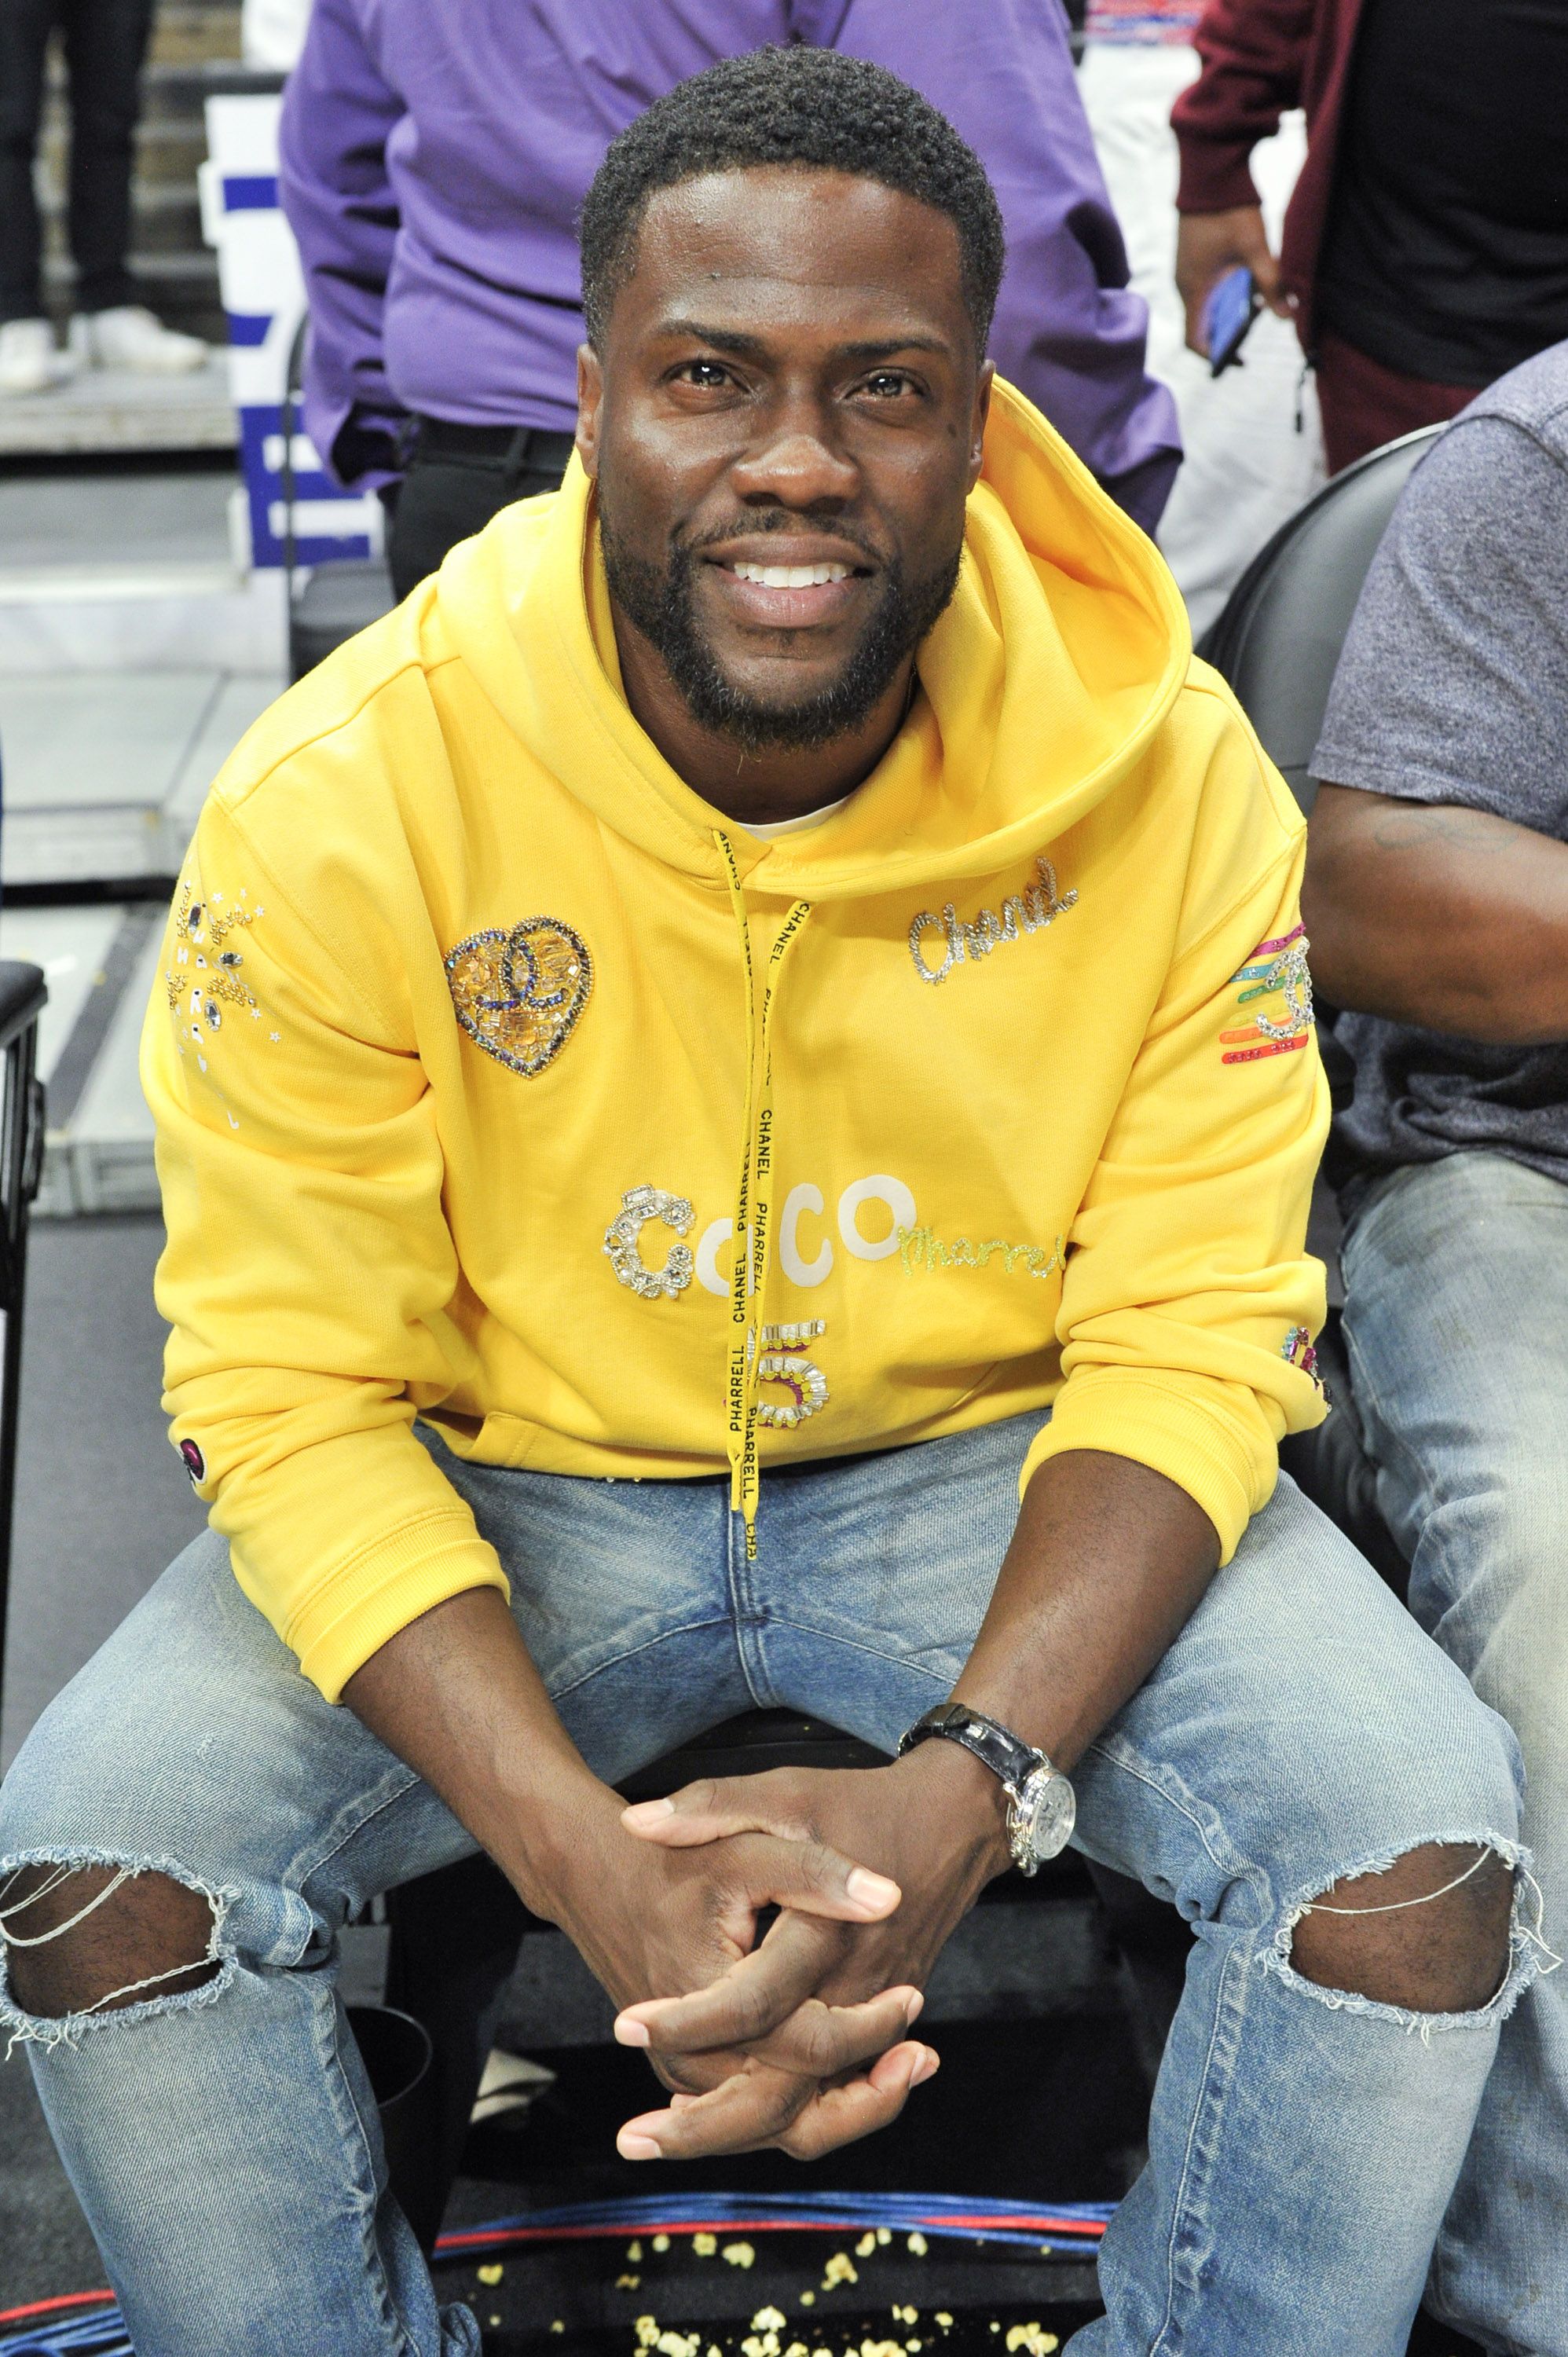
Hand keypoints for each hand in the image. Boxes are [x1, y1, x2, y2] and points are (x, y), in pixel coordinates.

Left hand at [609, 1739, 1011, 2157]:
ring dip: (736, 2135)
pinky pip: (828, 2100)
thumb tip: (635, 1823)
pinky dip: (779, 2120)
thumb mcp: (784, 1793)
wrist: (947, 1824)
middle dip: (704, 2126)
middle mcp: (850, 1993)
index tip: (625, 2025)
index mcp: (822, 1937)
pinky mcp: (873, 2030)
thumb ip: (711, 1807)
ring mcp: (867, 2021)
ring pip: (808, 2114)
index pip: (749, 2004)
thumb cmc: (859, 1806)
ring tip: (660, 2138)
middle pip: (780, 2092)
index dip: (682, 2020)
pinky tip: (720, 2116)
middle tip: (631, 2138)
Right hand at [1175, 204, 1289, 354]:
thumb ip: (1271, 283)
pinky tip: (1248, 284)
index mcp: (1194, 289)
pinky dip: (1225, 296)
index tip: (1237, 358)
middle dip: (1227, 334)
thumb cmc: (1228, 209)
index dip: (1215, 355)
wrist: (1210, 171)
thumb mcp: (1255, 248)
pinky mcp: (1194, 260)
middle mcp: (1185, 285)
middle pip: (1202, 326)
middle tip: (1253, 331)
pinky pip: (1207, 289)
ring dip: (1228, 313)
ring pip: (1206, 306)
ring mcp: (1187, 272)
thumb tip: (1288, 316)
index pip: (1195, 340)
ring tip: (1256, 306)